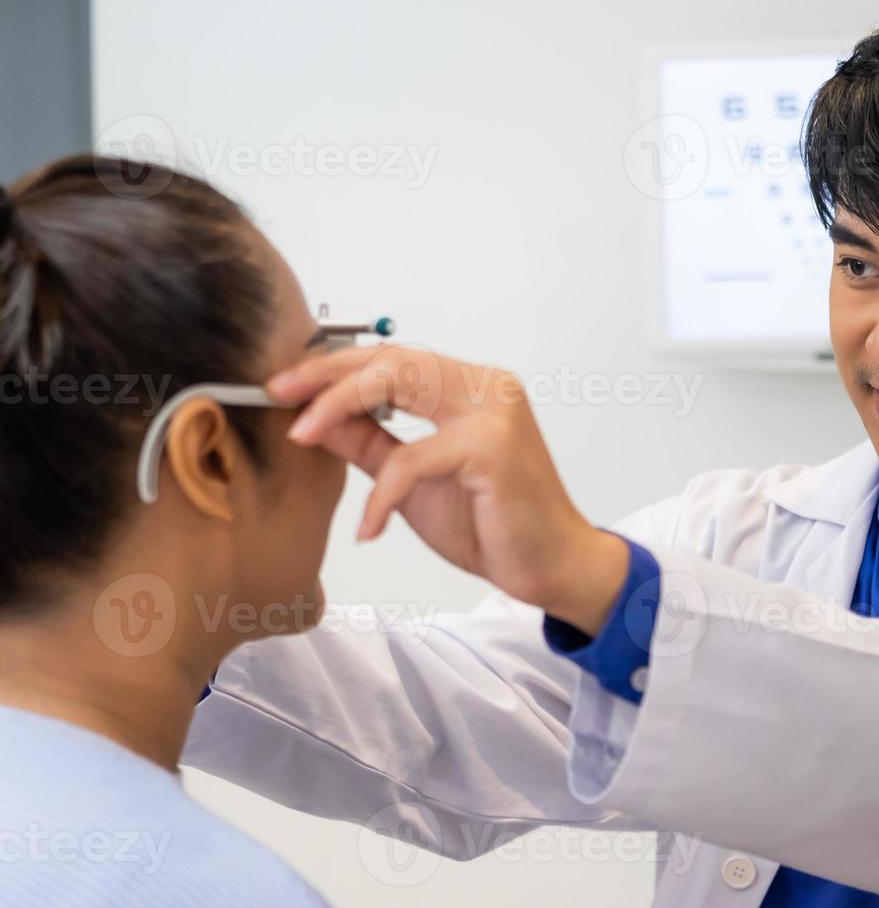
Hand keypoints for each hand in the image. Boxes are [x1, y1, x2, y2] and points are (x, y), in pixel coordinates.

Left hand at [266, 345, 629, 635]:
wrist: (551, 567)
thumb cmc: (492, 525)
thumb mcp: (413, 481)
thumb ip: (372, 446)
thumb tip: (316, 421)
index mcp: (472, 388)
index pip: (395, 358)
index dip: (335, 367)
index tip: (284, 385)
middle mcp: (487, 387)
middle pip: (392, 358)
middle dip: (327, 374)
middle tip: (279, 394)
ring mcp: (493, 412)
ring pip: (399, 382)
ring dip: (340, 405)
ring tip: (302, 434)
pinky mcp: (492, 449)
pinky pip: (413, 459)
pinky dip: (381, 494)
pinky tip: (370, 527)